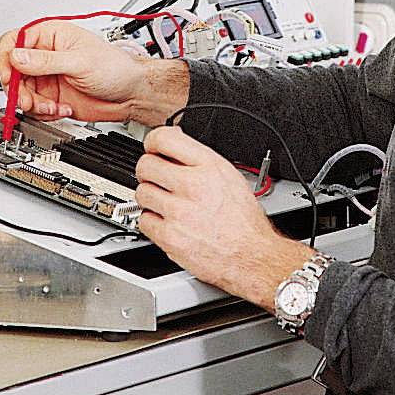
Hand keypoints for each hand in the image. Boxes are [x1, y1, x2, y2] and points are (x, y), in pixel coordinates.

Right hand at [0, 21, 188, 124]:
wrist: (130, 94)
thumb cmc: (115, 68)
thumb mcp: (80, 62)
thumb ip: (46, 61)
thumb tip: (17, 57)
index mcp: (50, 36)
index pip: (13, 42)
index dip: (6, 59)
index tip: (10, 77)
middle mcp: (44, 55)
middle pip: (12, 71)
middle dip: (19, 89)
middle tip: (29, 100)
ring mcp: (46, 77)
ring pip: (20, 92)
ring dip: (33, 104)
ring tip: (52, 106)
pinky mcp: (50, 97)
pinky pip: (32, 107)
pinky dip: (43, 113)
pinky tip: (61, 109)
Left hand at [135, 127, 314, 309]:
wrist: (252, 256)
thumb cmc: (244, 221)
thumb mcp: (229, 176)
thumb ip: (200, 159)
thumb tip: (176, 146)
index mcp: (209, 166)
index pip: (164, 138)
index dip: (152, 142)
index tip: (152, 148)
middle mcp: (193, 186)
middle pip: (146, 165)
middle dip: (148, 171)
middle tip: (156, 178)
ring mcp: (179, 212)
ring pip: (142, 193)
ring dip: (150, 197)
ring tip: (166, 203)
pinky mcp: (170, 237)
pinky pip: (144, 220)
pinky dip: (152, 222)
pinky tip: (167, 222)